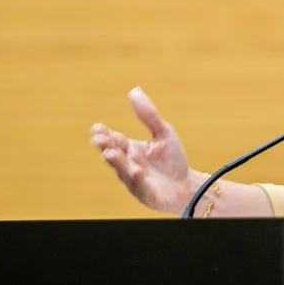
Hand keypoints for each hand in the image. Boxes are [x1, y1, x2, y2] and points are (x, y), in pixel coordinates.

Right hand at [91, 88, 194, 212]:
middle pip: (114, 154)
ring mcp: (134, 180)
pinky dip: (136, 179)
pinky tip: (135, 171)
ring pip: (123, 170)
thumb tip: (134, 91)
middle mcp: (128, 164)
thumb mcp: (163, 132)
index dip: (104, 133)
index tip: (97, 127)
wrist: (186, 185)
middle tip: (99, 139)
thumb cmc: (173, 159)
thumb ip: (149, 115)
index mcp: (130, 148)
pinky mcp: (144, 193)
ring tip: (112, 154)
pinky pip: (138, 186)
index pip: (114, 139)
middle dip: (106, 147)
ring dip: (117, 162)